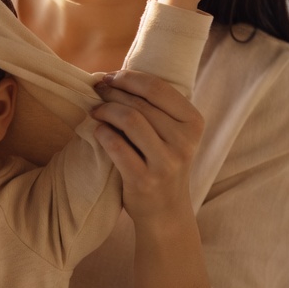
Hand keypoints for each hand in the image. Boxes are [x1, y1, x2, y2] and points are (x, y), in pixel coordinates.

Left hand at [91, 69, 203, 223]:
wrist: (165, 211)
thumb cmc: (161, 162)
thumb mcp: (172, 134)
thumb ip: (155, 107)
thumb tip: (115, 76)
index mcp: (193, 122)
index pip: (158, 88)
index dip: (128, 78)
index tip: (110, 77)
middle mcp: (184, 141)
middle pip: (140, 103)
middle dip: (113, 92)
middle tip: (97, 91)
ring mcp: (166, 162)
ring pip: (129, 120)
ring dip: (105, 110)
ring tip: (95, 111)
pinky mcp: (145, 180)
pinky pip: (116, 146)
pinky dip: (102, 133)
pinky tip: (97, 131)